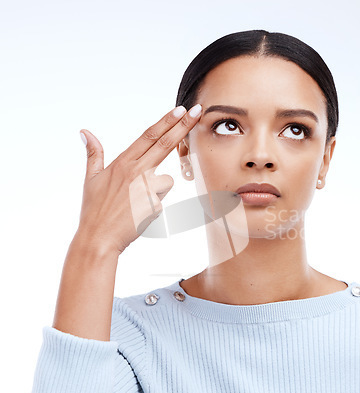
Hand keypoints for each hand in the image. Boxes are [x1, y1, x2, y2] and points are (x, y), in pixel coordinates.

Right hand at [76, 104, 201, 254]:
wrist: (99, 238)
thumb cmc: (94, 210)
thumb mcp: (91, 179)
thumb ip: (93, 154)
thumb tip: (85, 132)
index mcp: (122, 162)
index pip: (149, 136)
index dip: (166, 122)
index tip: (180, 110)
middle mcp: (136, 171)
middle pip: (165, 144)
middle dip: (183, 126)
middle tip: (198, 111)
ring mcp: (147, 188)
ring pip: (166, 180)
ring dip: (157, 190)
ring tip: (135, 204)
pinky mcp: (155, 204)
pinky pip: (162, 201)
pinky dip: (154, 206)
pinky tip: (139, 214)